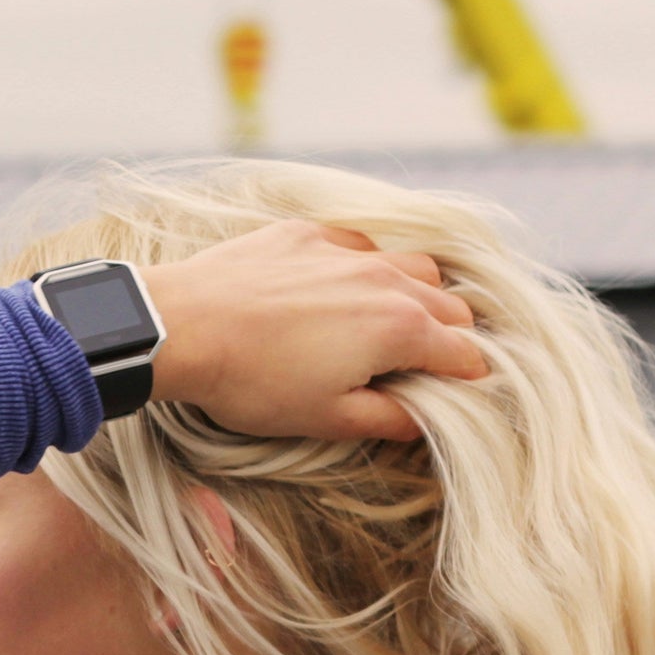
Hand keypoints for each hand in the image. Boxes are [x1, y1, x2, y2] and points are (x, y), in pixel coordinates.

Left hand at [140, 222, 486, 440]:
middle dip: (450, 338)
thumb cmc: (254, 382)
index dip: (469, 379)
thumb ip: (387, 418)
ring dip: (419, 296)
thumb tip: (424, 421)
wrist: (185, 326)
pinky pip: (361, 245)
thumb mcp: (326, 419)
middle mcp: (387, 279)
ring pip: (414, 265)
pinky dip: (368, 269)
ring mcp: (348, 250)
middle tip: (425, 368)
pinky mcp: (310, 234)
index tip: (460, 395)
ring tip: (390, 327)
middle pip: (452, 305)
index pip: (464, 353)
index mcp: (400, 328)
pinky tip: (341, 292)